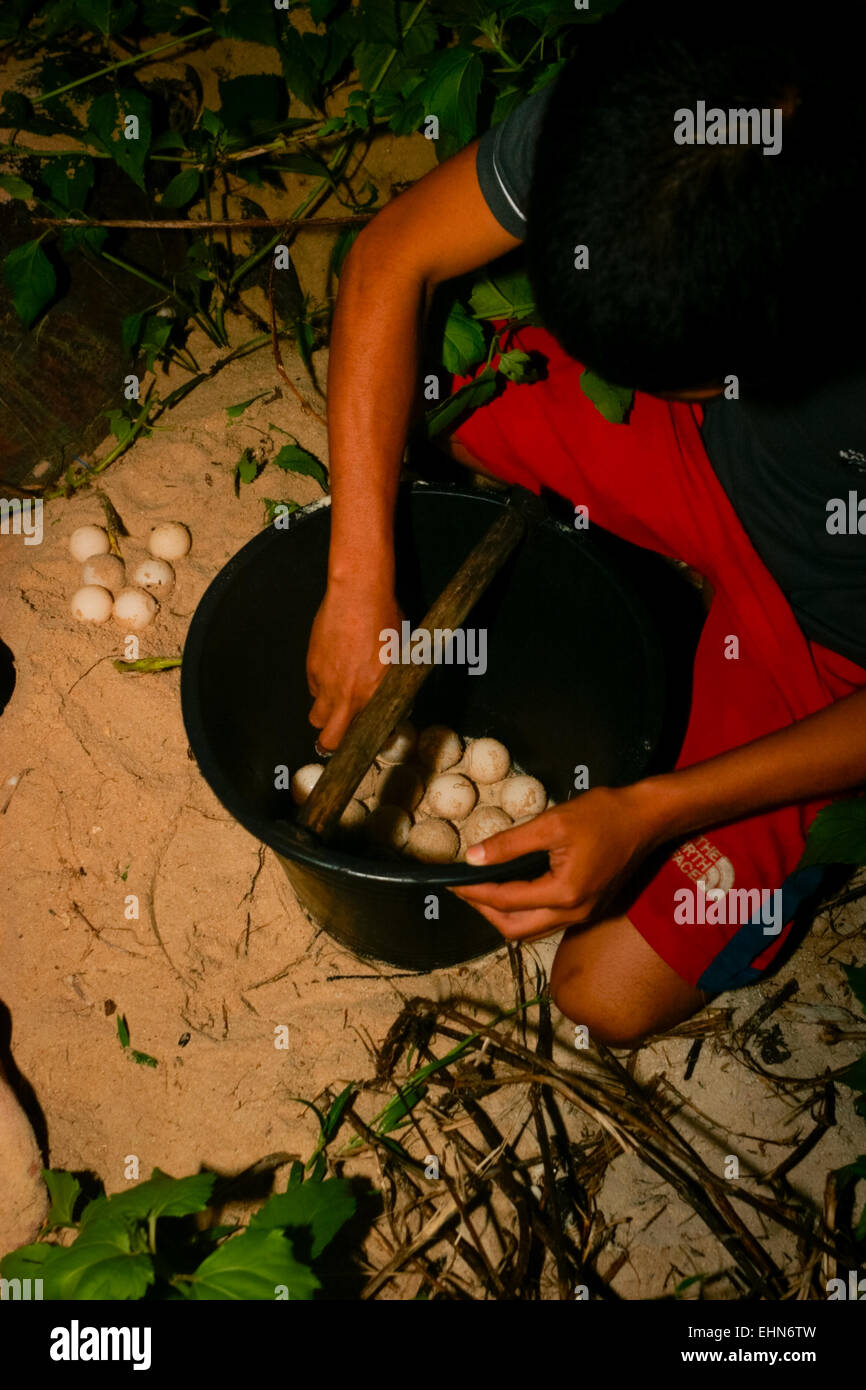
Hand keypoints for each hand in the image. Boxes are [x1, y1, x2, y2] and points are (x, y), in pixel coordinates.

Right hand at [307, 579, 403, 750]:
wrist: (357, 595)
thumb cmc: (385, 620)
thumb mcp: (401, 656)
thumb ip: (393, 685)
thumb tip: (398, 700)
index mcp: (372, 695)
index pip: (361, 736)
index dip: (362, 741)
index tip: (366, 737)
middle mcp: (346, 695)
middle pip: (328, 740)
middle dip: (332, 742)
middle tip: (341, 732)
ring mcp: (325, 682)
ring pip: (317, 715)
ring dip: (325, 714)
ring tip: (337, 700)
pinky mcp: (312, 666)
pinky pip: (313, 688)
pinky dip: (320, 687)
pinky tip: (333, 669)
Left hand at [451, 784, 660, 941]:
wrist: (646, 818)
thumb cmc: (603, 814)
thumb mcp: (552, 823)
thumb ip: (510, 844)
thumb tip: (473, 858)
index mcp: (564, 894)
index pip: (505, 902)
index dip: (474, 892)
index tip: (452, 882)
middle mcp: (574, 914)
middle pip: (515, 930)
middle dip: (484, 912)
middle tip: (463, 890)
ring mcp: (583, 915)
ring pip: (531, 930)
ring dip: (502, 916)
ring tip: (482, 892)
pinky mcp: (589, 909)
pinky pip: (547, 922)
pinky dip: (523, 912)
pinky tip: (513, 891)